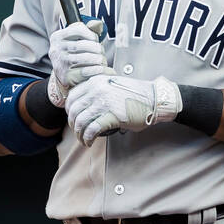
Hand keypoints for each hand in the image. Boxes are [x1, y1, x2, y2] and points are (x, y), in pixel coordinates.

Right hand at [47, 19, 111, 106]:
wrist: (62, 73)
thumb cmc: (71, 53)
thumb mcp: (74, 39)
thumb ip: (86, 30)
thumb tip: (97, 24)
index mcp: (57, 36)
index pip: (76, 30)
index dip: (90, 34)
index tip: (96, 39)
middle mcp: (56, 48)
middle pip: (80, 45)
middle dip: (95, 48)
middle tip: (102, 51)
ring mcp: (59, 62)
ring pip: (83, 58)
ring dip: (96, 58)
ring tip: (101, 60)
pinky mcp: (65, 74)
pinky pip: (83, 71)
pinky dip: (95, 69)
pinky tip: (101, 68)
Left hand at [65, 74, 181, 145]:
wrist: (154, 99)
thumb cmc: (137, 94)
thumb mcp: (113, 84)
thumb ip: (99, 90)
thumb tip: (87, 104)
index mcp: (96, 82)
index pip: (72, 97)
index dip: (69, 110)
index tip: (73, 118)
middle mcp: (97, 90)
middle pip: (74, 111)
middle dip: (73, 124)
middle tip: (78, 131)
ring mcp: (103, 103)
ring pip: (80, 121)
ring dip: (79, 134)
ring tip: (83, 139)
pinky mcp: (111, 116)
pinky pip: (91, 130)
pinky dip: (87, 138)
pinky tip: (89, 142)